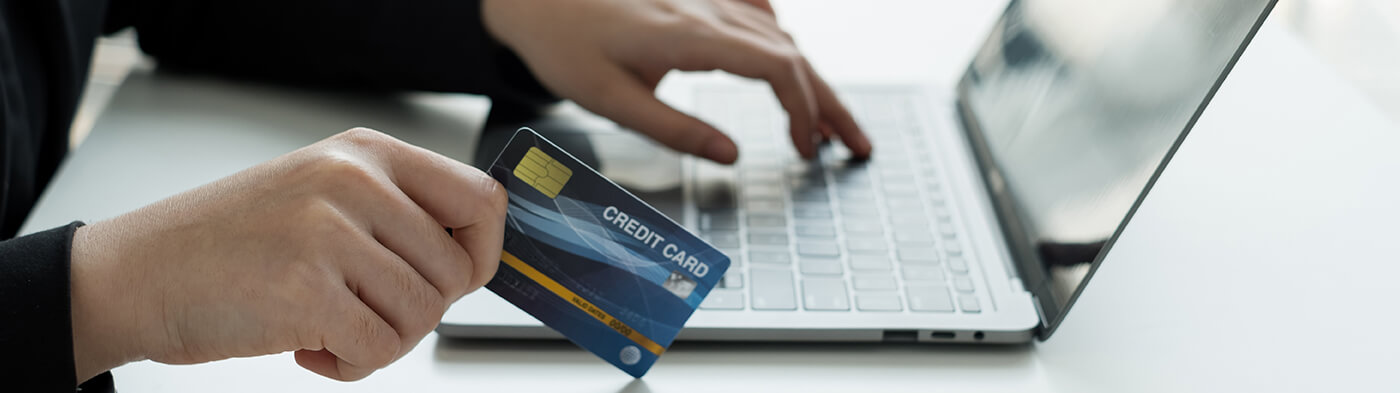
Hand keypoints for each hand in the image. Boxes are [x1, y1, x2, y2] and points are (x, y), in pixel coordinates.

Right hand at [67, 128, 506, 381]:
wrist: (136, 273)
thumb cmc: (231, 242)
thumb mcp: (323, 193)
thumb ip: (396, 210)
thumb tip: (475, 254)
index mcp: (366, 153)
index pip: (481, 199)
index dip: (482, 252)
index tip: (455, 278)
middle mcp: (354, 182)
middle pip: (454, 272)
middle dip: (420, 310)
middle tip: (365, 311)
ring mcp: (329, 233)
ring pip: (423, 315)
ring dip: (384, 340)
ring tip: (331, 326)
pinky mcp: (306, 291)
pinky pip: (380, 349)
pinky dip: (353, 366)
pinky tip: (310, 348)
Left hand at [482, 0, 871, 163]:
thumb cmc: (563, 45)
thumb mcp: (610, 100)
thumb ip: (675, 130)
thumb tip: (731, 157)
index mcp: (690, 36)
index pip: (776, 68)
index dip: (805, 110)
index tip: (809, 150)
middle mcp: (709, 9)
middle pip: (792, 53)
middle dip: (830, 103)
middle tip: (855, 146)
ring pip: (779, 35)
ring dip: (810, 79)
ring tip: (828, 123)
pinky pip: (757, 11)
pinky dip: (782, 41)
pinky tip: (788, 60)